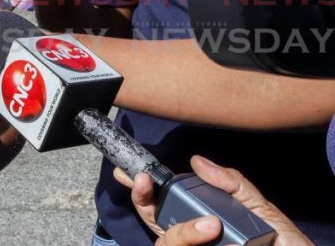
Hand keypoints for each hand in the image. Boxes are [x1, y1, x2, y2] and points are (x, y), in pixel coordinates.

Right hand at [114, 156, 310, 245]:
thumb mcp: (263, 211)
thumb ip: (233, 185)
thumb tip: (197, 161)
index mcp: (204, 222)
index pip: (165, 203)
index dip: (144, 187)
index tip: (137, 172)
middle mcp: (193, 240)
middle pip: (154, 221)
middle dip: (143, 200)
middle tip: (146, 184)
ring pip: (164, 243)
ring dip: (181, 232)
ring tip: (211, 227)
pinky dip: (190, 241)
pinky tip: (209, 236)